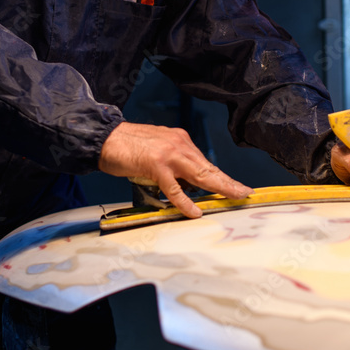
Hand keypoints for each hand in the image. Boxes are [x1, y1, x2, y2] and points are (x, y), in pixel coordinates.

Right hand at [99, 122, 252, 217]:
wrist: (104, 137)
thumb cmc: (127, 147)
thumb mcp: (156, 152)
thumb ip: (172, 165)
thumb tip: (185, 185)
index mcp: (179, 140)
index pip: (205, 162)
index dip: (222, 176)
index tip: (237, 186)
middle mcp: (178, 144)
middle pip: (208, 167)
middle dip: (228, 182)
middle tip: (245, 193)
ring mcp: (168, 154)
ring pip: (199, 174)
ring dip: (219, 187)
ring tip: (234, 197)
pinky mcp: (155, 165)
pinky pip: (174, 188)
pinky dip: (185, 202)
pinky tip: (195, 212)